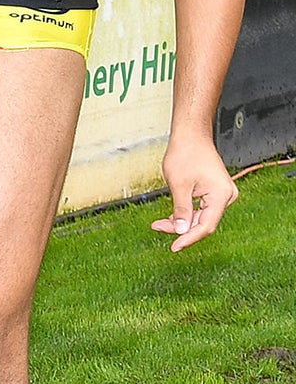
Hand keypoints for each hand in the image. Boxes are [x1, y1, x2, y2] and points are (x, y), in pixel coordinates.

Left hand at [151, 133, 238, 251]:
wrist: (191, 137)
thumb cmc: (185, 154)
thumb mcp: (179, 185)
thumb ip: (181, 210)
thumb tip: (182, 231)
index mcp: (221, 196)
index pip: (206, 225)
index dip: (189, 238)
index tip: (174, 247)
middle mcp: (225, 197)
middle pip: (203, 223)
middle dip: (181, 229)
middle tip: (157, 227)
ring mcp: (221, 195)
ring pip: (200, 217)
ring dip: (181, 222)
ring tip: (159, 223)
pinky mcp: (214, 193)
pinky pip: (200, 209)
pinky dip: (185, 214)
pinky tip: (171, 218)